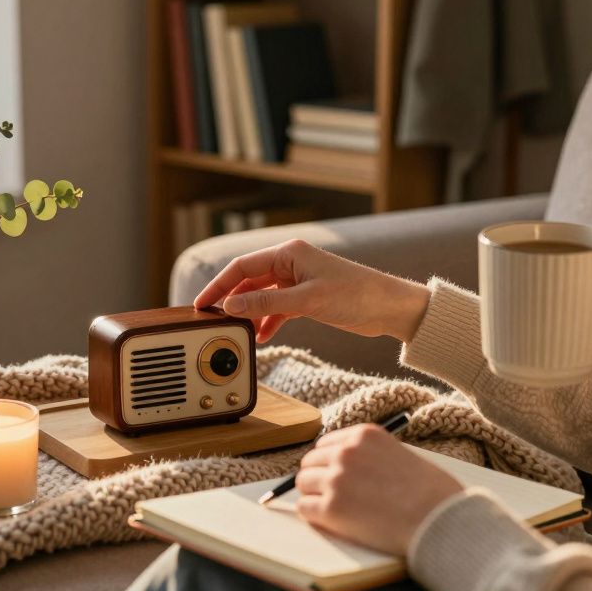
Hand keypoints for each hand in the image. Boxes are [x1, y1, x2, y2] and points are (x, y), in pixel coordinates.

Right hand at [193, 239, 430, 343]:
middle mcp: (291, 263)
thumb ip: (267, 303)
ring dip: (251, 315)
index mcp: (289, 254)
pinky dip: (269, 322)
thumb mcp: (307, 300)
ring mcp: (299, 281)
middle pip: (249, 281)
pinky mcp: (308, 298)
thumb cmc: (356, 294)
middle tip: (216, 322)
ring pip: (263, 297)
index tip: (201, 304)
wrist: (389, 308)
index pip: (242, 266)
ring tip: (239, 333)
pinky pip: (278, 309)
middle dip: (233, 302)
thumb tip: (231, 305)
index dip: (219, 285)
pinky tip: (263, 336)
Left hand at [294, 424, 462, 555]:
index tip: (334, 475)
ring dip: (314, 496)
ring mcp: (336, 479)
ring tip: (335, 510)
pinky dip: (314, 516)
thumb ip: (371, 455)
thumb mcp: (401, 454)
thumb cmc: (431, 492)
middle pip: (309, 462)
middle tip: (332, 496)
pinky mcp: (331, 508)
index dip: (328, 462)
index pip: (325, 444)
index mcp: (364, 435)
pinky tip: (331, 521)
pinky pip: (304, 509)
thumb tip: (346, 469)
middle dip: (318, 478)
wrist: (438, 518)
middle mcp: (346, 452)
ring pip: (303, 484)